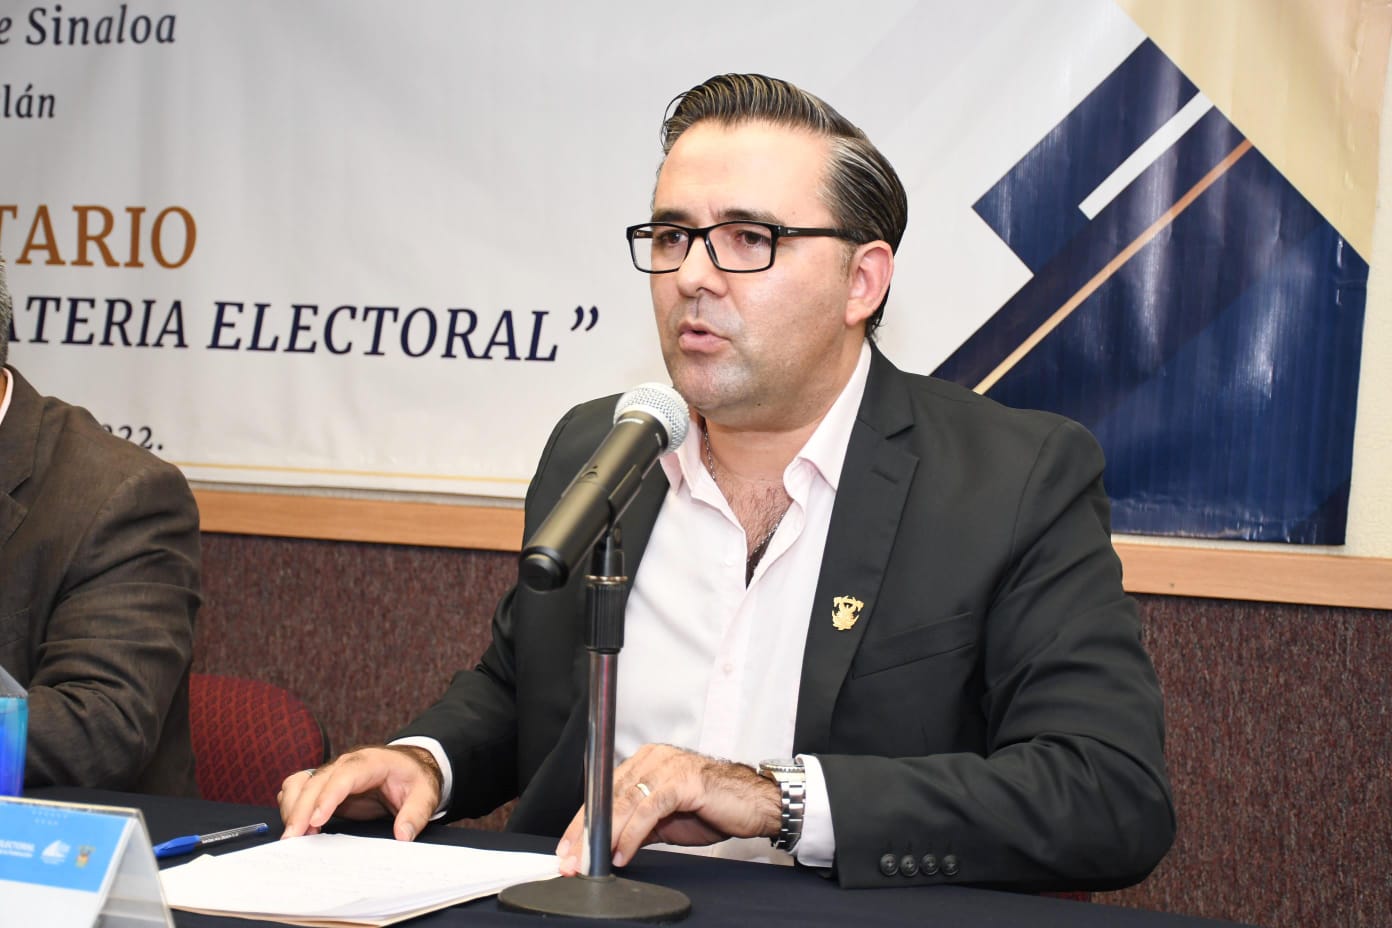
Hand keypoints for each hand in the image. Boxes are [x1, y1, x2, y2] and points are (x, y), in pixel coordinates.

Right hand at [277, 744, 442, 841]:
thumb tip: (402, 835)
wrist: (409, 768)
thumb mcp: (425, 794)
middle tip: (293, 839)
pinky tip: (296, 828)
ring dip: (291, 807)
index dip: (328, 796)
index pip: (345, 775)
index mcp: (372, 762)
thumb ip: (415, 814)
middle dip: (300, 809)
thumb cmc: (414, 779)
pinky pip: (298, 787)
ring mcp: (332, 772)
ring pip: (301, 782)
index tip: (316, 820)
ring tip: (293, 836)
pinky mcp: (324, 784)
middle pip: (316, 781)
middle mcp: (346, 763)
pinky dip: (290, 805)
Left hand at [556, 744, 780, 874]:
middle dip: (585, 831)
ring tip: (592, 860)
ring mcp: (669, 766)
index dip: (582, 822)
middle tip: (571, 860)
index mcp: (647, 762)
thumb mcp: (667, 820)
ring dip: (604, 835)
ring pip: (625, 801)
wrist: (756, 805)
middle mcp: (654, 758)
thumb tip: (608, 845)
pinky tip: (623, 852)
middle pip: (608, 796)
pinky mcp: (684, 781)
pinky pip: (649, 809)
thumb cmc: (716, 808)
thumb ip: (638, 825)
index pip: (604, 792)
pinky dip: (632, 834)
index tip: (567, 850)